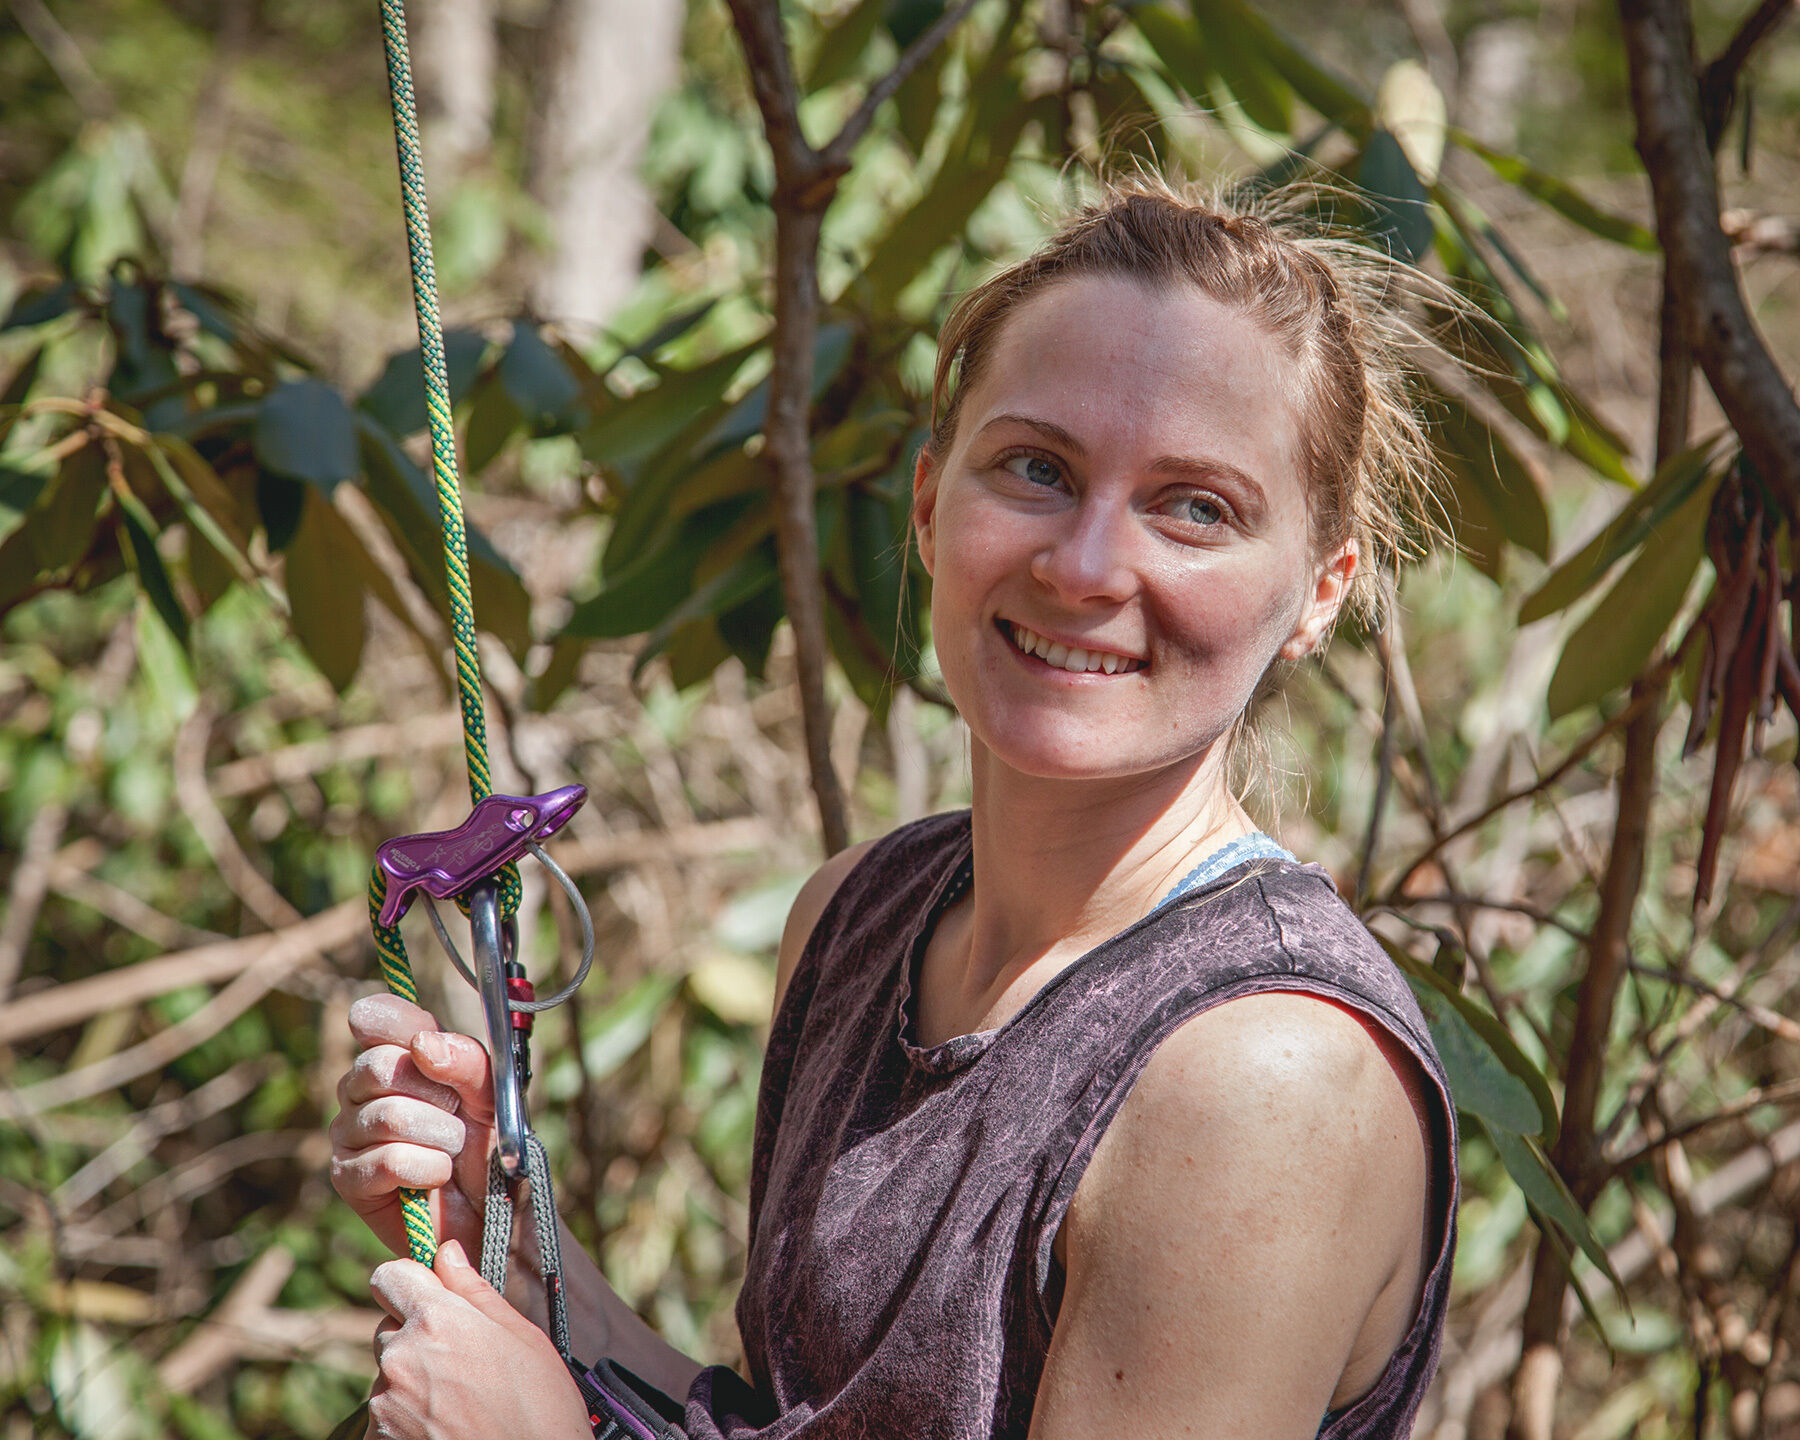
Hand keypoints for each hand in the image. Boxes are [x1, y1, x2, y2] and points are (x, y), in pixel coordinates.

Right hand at [329, 994, 495, 1260]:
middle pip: (378, 1066)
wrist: (490, 1213)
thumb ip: (467, 1061)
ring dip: (439, 1137)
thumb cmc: (488, 1147)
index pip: (374, 1018)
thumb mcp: (492, 1095)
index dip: (392, 1020)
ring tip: (452, 1152)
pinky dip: (427, 1168)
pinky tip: (436, 1177)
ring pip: (387, 1115)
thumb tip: (422, 1045)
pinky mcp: (348, 1179)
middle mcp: (361, 1090)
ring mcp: (348, 1134)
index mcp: (397, 1057)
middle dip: (435, 1096)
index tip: (420, 1040)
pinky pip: (387, 1159)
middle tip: (457, 1118)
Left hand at [367, 1240, 592, 1439]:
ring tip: (459, 1402)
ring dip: (412, 1380)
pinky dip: (406, 1418)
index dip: (410, 1283)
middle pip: (389, 1328)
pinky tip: (445, 1426)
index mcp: (436, 1319)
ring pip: (389, 1373)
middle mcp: (401, 1357)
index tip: (431, 1297)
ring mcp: (386, 1403)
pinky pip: (384, 1415)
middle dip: (416, 1336)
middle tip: (461, 1361)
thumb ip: (473, 1291)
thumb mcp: (521, 1335)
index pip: (389, 1276)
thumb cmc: (540, 1405)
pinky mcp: (379, 1439)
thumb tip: (447, 1252)